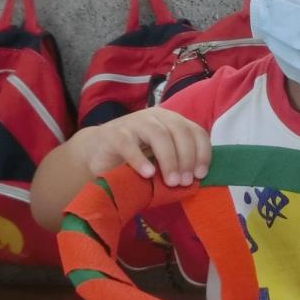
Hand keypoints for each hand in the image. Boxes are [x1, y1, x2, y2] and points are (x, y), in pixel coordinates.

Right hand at [76, 109, 210, 186]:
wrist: (97, 152)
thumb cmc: (136, 157)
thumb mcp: (160, 158)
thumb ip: (178, 162)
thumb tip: (197, 180)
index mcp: (172, 121)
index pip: (195, 131)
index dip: (202, 153)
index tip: (200, 175)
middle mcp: (156, 117)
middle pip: (179, 131)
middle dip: (186, 158)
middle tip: (184, 182)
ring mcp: (135, 122)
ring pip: (159, 135)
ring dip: (169, 159)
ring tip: (171, 182)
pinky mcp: (114, 133)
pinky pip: (129, 144)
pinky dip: (140, 160)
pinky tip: (148, 174)